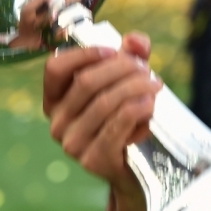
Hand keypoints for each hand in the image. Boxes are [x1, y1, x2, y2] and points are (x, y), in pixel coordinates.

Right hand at [43, 32, 160, 203]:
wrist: (132, 169)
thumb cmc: (125, 120)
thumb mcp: (127, 83)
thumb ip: (132, 57)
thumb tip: (138, 41)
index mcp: (55, 99)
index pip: (56, 68)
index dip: (84, 54)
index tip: (115, 50)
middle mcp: (57, 121)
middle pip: (86, 82)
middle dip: (122, 69)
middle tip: (147, 70)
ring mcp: (72, 142)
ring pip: (105, 102)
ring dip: (135, 88)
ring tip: (155, 85)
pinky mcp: (93, 159)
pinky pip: (118, 124)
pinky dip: (138, 109)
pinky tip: (150, 104)